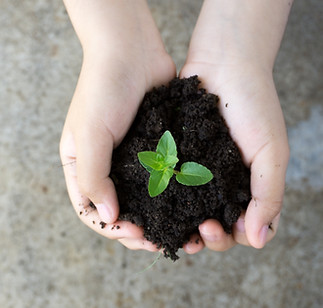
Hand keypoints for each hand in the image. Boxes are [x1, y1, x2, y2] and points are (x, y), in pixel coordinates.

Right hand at [60, 0, 175, 250]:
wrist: (132, 52)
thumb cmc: (103, 89)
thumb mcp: (89, 134)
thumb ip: (94, 177)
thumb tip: (109, 217)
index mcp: (83, 166)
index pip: (92, 211)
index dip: (113, 228)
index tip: (137, 233)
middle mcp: (108, 167)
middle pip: (121, 211)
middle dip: (141, 231)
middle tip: (163, 243)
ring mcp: (134, 159)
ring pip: (146, 200)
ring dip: (162, 219)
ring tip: (183, 234)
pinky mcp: (157, 149)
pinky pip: (164, 179)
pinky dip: (174, 196)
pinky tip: (190, 206)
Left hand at [181, 0, 290, 254]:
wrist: (224, 65)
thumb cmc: (254, 106)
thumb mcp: (271, 151)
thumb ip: (268, 195)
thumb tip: (258, 240)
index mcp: (247, 186)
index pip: (241, 227)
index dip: (231, 236)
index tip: (219, 227)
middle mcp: (221, 183)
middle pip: (213, 225)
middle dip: (206, 235)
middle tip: (199, 228)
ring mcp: (197, 171)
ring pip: (188, 211)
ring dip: (181, 224)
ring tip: (172, 226)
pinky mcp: (176, 156)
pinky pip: (168, 184)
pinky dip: (164, 198)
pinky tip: (156, 204)